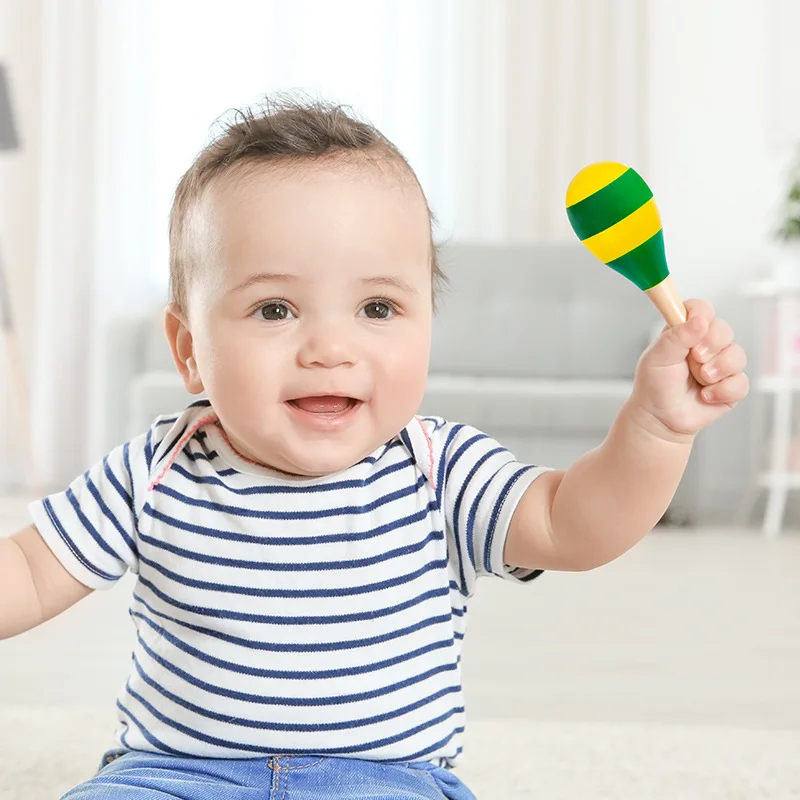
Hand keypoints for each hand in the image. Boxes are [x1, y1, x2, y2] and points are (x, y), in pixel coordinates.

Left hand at [629, 299, 748, 440]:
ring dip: (716, 369)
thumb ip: (676, 336)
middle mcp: (705, 345)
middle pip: (724, 329)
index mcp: (685, 332)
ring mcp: (720, 364)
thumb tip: (698, 320)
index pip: (701, 309)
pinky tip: (705, 396)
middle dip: (711, 345)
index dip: (701, 314)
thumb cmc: (654, 385)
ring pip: (737, 355)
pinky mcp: (731, 385)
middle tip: (694, 358)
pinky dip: (722, 391)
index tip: (695, 325)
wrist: (659, 417)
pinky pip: (741, 382)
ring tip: (699, 380)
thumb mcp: (657, 357)